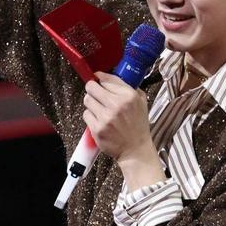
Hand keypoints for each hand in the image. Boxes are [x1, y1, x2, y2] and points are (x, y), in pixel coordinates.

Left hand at [83, 72, 165, 188]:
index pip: (106, 79)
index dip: (101, 80)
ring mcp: (106, 118)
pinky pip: (86, 114)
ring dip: (91, 103)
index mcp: (129, 96)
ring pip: (87, 100)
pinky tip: (99, 120)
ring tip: (99, 109)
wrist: (135, 149)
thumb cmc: (138, 124)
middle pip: (91, 87)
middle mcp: (116, 105)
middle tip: (95, 94)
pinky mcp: (97, 129)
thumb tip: (104, 76)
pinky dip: (90, 116)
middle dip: (92, 89)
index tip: (99, 81)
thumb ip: (125, 86)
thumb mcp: (140, 101)